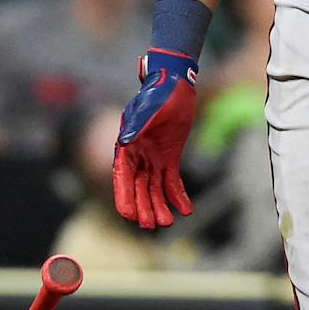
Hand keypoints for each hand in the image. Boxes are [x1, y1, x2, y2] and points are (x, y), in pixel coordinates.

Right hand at [112, 50, 196, 229]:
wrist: (175, 83)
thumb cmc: (158, 93)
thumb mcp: (149, 108)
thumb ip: (137, 125)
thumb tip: (125, 142)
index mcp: (128, 146)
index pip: (123, 176)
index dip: (124, 196)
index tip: (127, 215)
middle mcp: (138, 156)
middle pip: (139, 187)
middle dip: (144, 207)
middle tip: (149, 226)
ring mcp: (154, 158)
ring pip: (155, 188)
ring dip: (160, 206)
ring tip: (168, 223)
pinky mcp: (169, 157)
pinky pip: (172, 181)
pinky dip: (178, 196)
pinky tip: (186, 209)